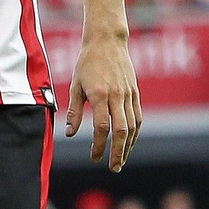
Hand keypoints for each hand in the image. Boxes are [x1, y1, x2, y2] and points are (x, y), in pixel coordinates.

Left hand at [65, 30, 140, 171]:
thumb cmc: (86, 63)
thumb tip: (70, 134)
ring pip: (133, 126)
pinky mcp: (136, 92)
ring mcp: (129, 95)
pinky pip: (138, 117)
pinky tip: (130, 142)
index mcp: (99, 95)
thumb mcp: (75, 85)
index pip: (101, 127)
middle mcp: (117, 96)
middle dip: (118, 152)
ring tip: (122, 160)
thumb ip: (74, 110)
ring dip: (129, 146)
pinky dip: (135, 133)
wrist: (107, 41)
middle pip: (121, 131)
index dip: (98, 145)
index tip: (94, 158)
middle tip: (113, 167)